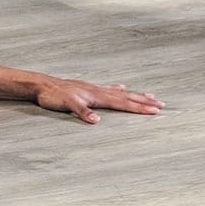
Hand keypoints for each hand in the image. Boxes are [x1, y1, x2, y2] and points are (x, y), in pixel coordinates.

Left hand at [35, 78, 164, 123]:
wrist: (42, 85)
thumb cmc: (53, 96)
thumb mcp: (67, 105)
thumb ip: (82, 112)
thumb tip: (97, 121)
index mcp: (97, 96)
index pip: (123, 103)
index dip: (139, 108)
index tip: (156, 111)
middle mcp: (99, 91)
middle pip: (127, 96)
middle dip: (145, 101)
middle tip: (162, 104)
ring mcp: (94, 88)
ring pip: (120, 92)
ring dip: (135, 94)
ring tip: (150, 95)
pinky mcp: (87, 88)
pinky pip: (108, 88)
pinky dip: (117, 88)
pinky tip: (121, 86)